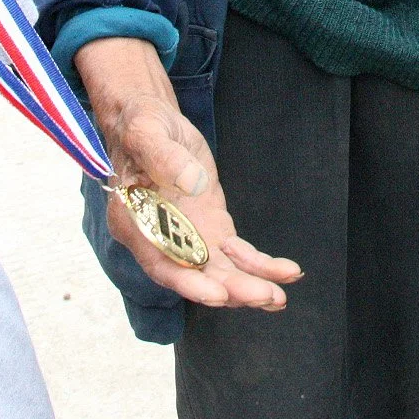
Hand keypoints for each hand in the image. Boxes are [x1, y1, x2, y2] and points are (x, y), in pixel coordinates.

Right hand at [73, 36, 301, 308]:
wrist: (152, 121)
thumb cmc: (142, 127)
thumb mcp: (146, 134)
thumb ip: (165, 158)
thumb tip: (194, 183)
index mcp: (135, 223)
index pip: (162, 263)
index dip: (189, 283)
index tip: (218, 294)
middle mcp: (161, 240)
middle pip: (196, 275)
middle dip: (232, 290)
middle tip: (265, 296)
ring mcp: (188, 236)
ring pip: (219, 271)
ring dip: (249, 285)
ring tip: (279, 295)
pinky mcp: (210, 228)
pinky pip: (236, 254)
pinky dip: (259, 265)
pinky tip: (284, 272)